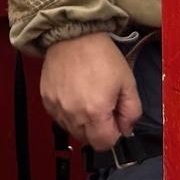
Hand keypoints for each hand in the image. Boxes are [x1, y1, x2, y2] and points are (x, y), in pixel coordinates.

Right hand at [40, 32, 142, 150]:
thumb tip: (126, 129)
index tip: (115, 120)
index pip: (104, 144)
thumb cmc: (101, 55)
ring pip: (72, 130)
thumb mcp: (128, 82)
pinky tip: (74, 95)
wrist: (73, 35)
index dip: (114, 134)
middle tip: (103, 107)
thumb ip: (132, 111)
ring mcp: (57, 108)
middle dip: (98, 130)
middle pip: (87, 140)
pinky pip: (59, 117)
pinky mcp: (47, 100)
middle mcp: (73, 114)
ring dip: (82, 122)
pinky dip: (68, 112)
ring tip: (87, 98)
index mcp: (96, 112)